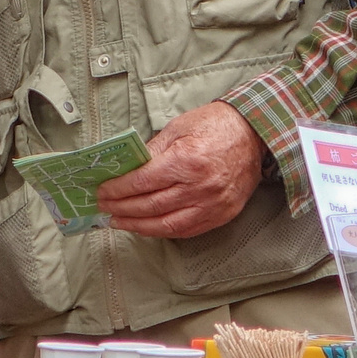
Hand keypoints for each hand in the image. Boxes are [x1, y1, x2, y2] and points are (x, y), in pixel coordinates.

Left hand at [95, 101, 265, 238]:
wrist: (253, 134)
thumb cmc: (214, 126)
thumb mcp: (176, 128)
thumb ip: (151, 150)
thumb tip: (127, 168)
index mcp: (186, 161)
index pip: (142, 182)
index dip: (118, 190)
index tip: (102, 192)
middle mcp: (200, 187)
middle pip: (151, 206)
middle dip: (122, 209)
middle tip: (104, 208)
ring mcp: (213, 204)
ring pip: (167, 224)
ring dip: (138, 226)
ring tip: (119, 222)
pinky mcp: (222, 214)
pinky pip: (188, 230)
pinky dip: (163, 231)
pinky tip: (146, 227)